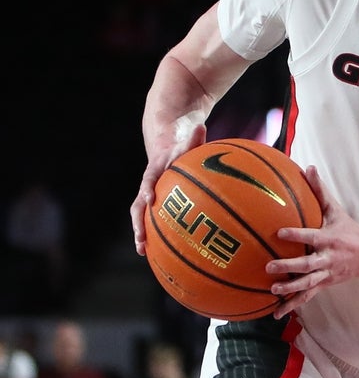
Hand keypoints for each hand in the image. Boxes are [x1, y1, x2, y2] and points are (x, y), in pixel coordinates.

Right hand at [130, 123, 205, 255]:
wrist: (167, 145)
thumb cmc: (181, 145)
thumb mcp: (187, 140)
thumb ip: (194, 137)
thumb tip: (201, 126)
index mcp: (155, 170)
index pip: (148, 179)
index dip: (148, 188)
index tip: (150, 199)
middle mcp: (148, 185)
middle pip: (138, 204)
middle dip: (138, 221)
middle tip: (141, 237)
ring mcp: (150, 195)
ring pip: (141, 215)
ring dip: (140, 231)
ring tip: (142, 250)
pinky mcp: (156, 202)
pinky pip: (153, 219)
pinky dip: (155, 233)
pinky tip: (161, 251)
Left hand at [267, 166, 358, 318]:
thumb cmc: (348, 229)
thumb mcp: (335, 210)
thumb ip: (320, 191)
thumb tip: (308, 167)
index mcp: (329, 239)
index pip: (311, 236)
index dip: (296, 235)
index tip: (279, 233)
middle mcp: (327, 258)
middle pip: (307, 264)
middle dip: (289, 266)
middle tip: (269, 266)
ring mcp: (326, 274)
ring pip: (307, 284)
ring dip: (290, 289)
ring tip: (273, 290)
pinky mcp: (324, 285)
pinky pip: (306, 297)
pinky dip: (291, 306)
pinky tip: (275, 313)